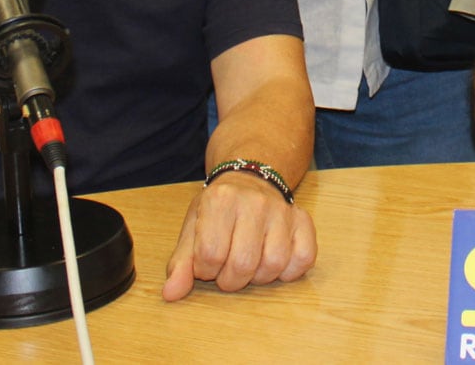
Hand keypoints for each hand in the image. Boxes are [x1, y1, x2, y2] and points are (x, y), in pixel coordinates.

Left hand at [163, 171, 315, 300]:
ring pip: (274, 263)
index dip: (205, 269)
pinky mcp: (302, 220)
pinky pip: (303, 258)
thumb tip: (170, 294)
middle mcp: (254, 201)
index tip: (207, 262)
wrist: (249, 179)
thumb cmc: (218, 210)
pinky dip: (289, 270)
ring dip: (259, 277)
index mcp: (220, 200)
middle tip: (227, 269)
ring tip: (250, 265)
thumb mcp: (193, 229)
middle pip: (243, 264)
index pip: (210, 254)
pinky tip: (275, 262)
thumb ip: (181, 263)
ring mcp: (281, 210)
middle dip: (231, 279)